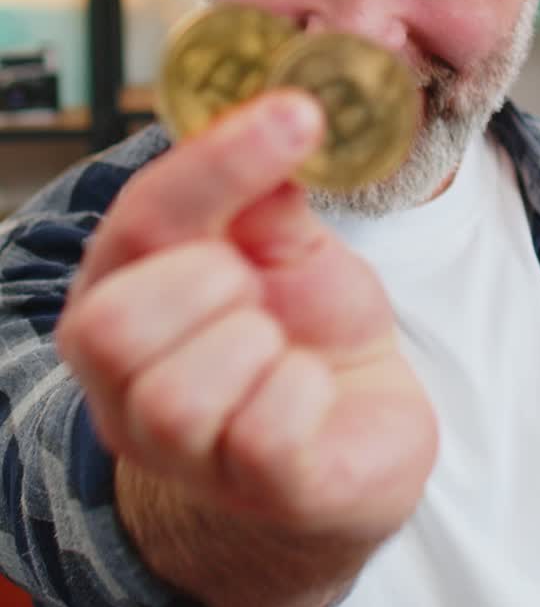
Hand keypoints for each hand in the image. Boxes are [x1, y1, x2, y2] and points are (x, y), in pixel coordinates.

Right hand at [56, 90, 437, 545]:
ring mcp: (178, 450)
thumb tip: (278, 124)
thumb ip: (268, 200)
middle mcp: (124, 379)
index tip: (297, 115)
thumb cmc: (307, 329)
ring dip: (256, 346)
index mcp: (128, 290)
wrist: (360, 428)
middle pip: (112, 325)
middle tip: (253, 286)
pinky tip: (311, 391)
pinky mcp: (253, 492)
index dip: (217, 161)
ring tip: (280, 346)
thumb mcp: (289, 246)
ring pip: (177, 395)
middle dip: (207, 284)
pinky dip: (305, 395)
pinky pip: (264, 436)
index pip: (142, 219)